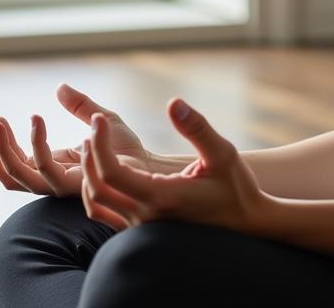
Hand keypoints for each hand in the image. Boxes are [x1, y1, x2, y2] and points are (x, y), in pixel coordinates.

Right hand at [0, 83, 164, 197]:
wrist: (150, 164)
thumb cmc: (127, 146)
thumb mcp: (101, 118)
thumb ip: (80, 106)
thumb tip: (60, 87)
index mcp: (58, 165)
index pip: (21, 164)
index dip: (5, 148)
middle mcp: (58, 179)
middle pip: (17, 175)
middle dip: (2, 150)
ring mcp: (66, 186)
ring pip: (27, 176)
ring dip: (13, 150)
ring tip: (9, 121)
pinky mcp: (77, 185)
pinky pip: (50, 172)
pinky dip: (40, 148)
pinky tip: (39, 121)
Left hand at [80, 98, 269, 235]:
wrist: (245, 224)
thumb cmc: (236, 187)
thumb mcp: (223, 152)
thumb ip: (197, 128)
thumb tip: (173, 103)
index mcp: (162, 196)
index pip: (112, 173)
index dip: (99, 143)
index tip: (99, 119)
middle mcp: (147, 216)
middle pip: (98, 187)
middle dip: (89, 153)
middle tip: (93, 124)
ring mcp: (142, 226)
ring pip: (97, 203)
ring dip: (88, 172)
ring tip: (93, 142)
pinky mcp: (142, 229)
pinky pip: (105, 213)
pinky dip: (95, 191)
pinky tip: (102, 169)